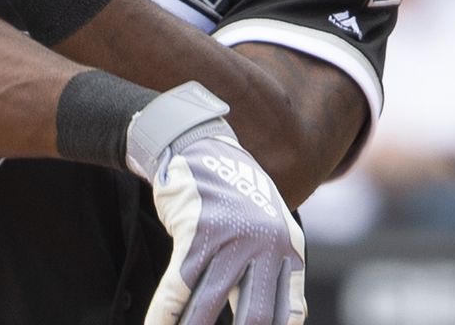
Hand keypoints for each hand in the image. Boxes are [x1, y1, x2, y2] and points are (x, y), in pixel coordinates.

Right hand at [128, 83, 306, 324]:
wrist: (200, 147)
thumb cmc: (232, 196)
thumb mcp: (266, 227)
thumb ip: (268, 270)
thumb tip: (268, 321)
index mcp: (288, 248)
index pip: (290, 311)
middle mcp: (265, 246)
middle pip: (256, 317)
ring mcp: (229, 241)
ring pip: (209, 307)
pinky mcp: (195, 235)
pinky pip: (178, 288)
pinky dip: (164, 315)